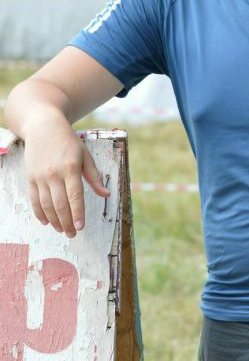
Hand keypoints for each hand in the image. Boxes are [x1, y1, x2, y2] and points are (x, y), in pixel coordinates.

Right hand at [24, 121, 109, 237]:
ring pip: (46, 205)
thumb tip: (105, 194)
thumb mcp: (85, 155)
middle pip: (60, 204)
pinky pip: (34, 199)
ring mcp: (40, 176)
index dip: (78, 213)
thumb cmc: (68, 141)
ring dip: (54, 220)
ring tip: (62, 230)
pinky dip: (39, 212)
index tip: (81, 226)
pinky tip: (46, 221)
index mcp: (71, 168)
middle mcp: (54, 174)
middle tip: (73, 234)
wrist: (43, 126)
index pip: (75, 196)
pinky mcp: (30, 177)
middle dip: (67, 222)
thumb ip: (94, 176)